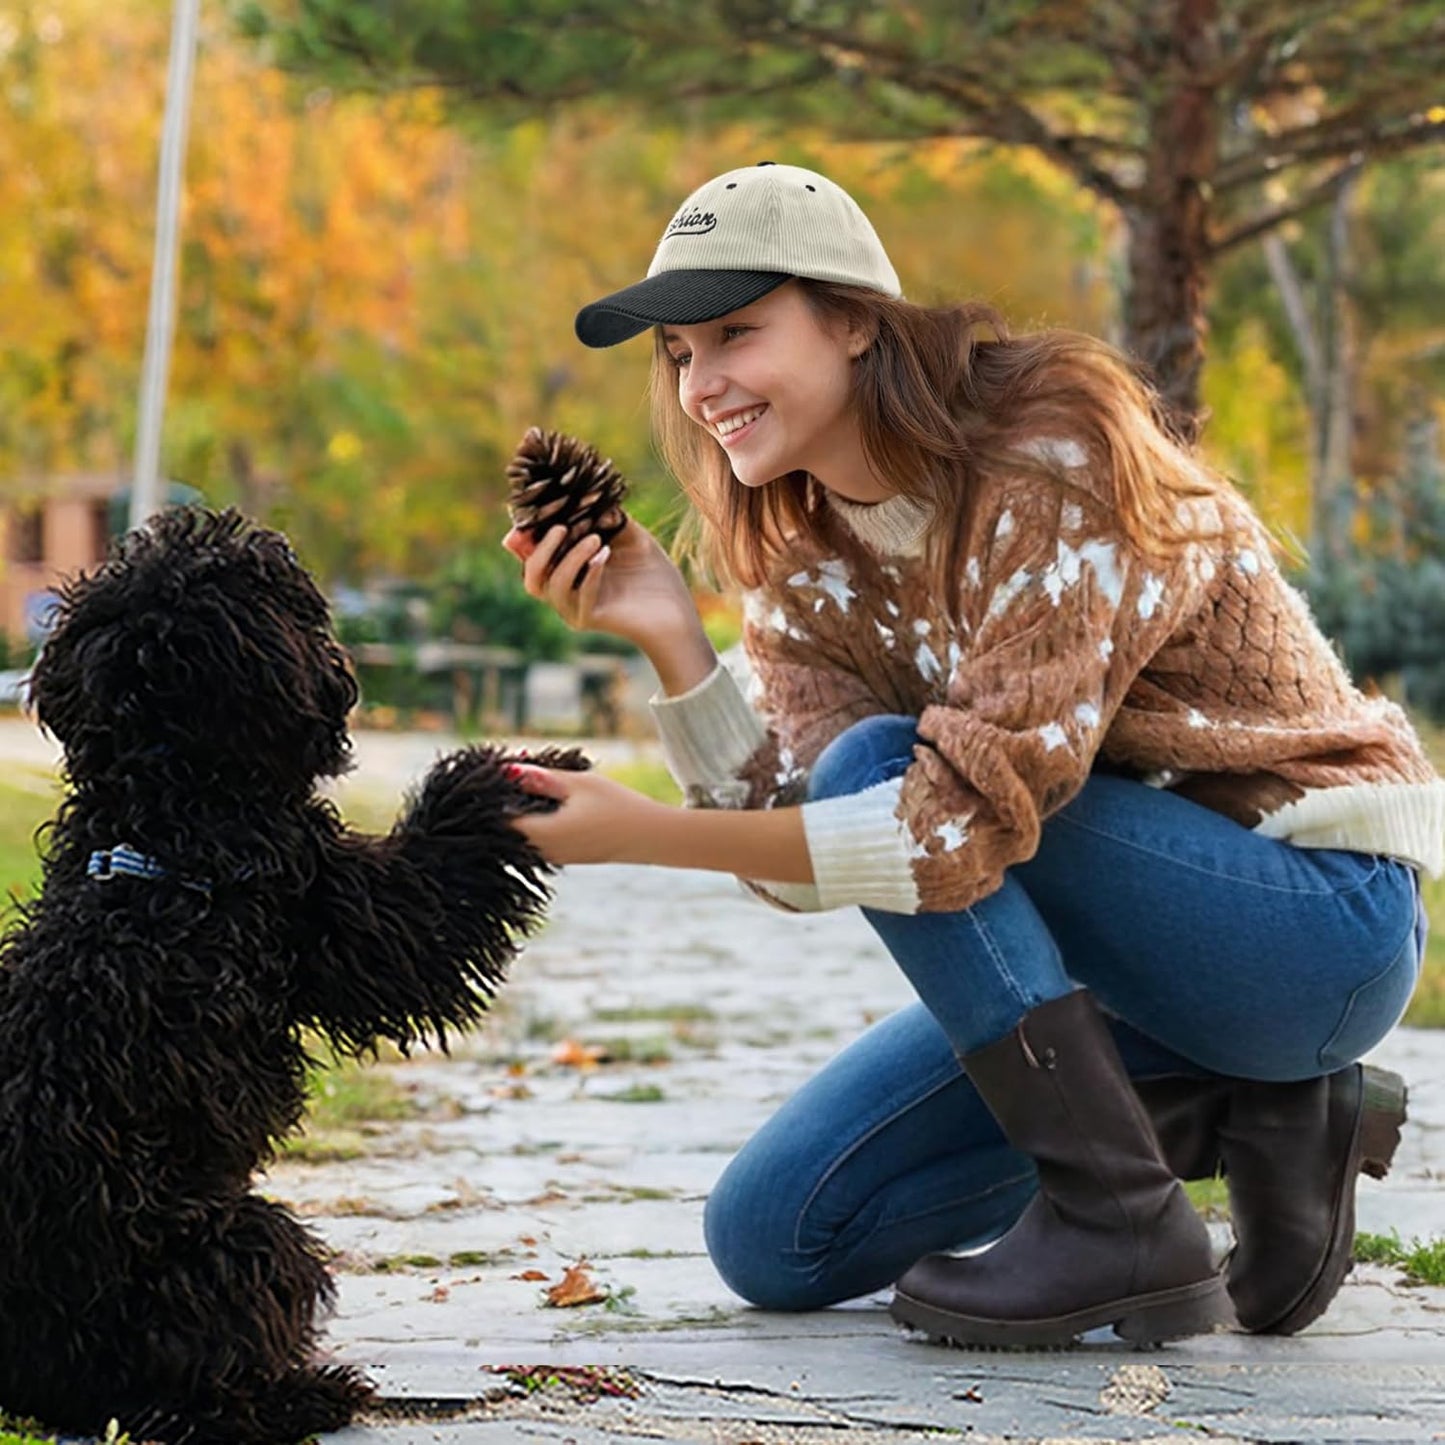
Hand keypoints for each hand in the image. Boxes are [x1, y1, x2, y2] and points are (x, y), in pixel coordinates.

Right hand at [502, 516, 699, 649]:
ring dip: (570, 558)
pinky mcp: (589, 620)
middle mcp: (567, 593)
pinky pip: (580, 597)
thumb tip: (590, 494)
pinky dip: (591, 573)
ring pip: (553, 585)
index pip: (534, 558)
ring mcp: (575, 609)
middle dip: (540, 550)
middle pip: (532, 578)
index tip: (538, 515)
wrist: (677, 611)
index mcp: (569, 572)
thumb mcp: (630, 537)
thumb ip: (609, 518)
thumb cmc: (653, 575)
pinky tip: (605, 554)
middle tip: (561, 528)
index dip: (525, 540)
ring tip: (595, 538)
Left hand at [505, 763, 662, 865]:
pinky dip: (534, 818)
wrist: (651, 837)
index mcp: (544, 835)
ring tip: (525, 780)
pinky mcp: (564, 856)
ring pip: (522, 833)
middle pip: (508, 828)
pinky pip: (537, 837)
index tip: (491, 773)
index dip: (491, 796)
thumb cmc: (618, 808)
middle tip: (509, 771)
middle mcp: (543, 852)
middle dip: (504, 800)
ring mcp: (553, 857)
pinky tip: (543, 798)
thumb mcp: (579, 784)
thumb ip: (541, 779)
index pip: (499, 819)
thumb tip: (508, 771)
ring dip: (520, 809)